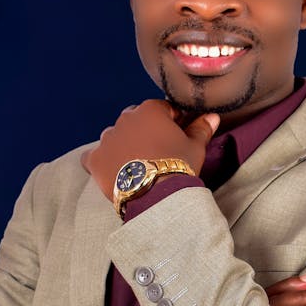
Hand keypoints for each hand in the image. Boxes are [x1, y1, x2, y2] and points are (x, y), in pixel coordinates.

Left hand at [81, 100, 219, 199]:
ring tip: (135, 164)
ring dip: (122, 144)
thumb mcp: (195, 147)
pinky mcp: (95, 159)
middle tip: (155, 153)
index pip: (163, 109)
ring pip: (114, 136)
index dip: (171, 122)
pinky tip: (110, 170)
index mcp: (150, 110)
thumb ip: (201, 129)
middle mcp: (125, 119)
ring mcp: (108, 138)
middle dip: (144, 131)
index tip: (176, 136)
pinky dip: (100, 161)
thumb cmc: (179, 167)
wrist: (156, 196)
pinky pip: (93, 156)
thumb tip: (212, 116)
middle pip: (135, 120)